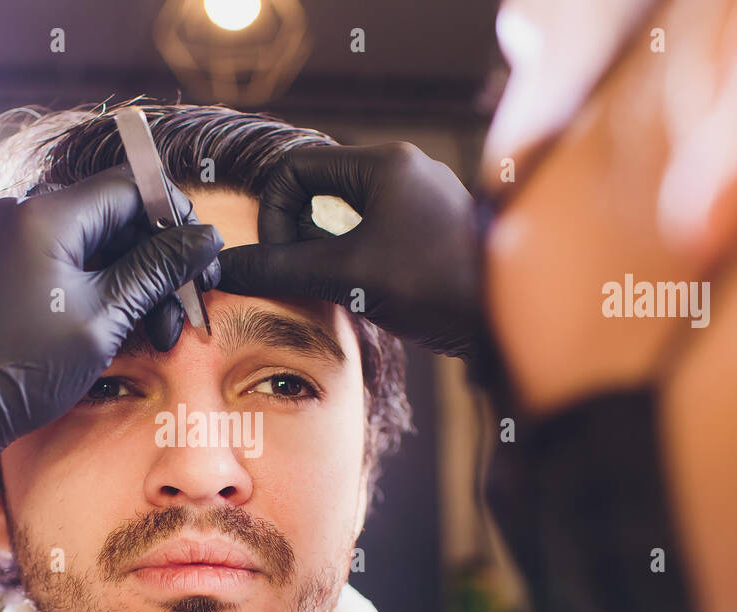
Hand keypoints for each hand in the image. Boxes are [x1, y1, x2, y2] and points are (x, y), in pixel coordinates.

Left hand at [0, 166, 223, 547]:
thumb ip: (158, 269)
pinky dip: (102, 286)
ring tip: (159, 333)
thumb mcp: (106, 317)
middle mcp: (25, 211)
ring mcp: (13, 236)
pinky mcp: (9, 262)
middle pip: (117, 215)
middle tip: (186, 309)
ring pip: (97, 241)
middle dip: (158, 262)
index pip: (133, 187)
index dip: (176, 221)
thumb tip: (205, 236)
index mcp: (47, 214)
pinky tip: (124, 326)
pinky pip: (69, 258)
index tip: (201, 263)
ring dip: (135, 281)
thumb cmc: (23, 368)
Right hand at [216, 142, 481, 357]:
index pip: (294, 169)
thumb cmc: (438, 286)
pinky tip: (364, 295)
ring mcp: (418, 201)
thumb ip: (283, 269)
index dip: (272, 214)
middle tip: (303, 277)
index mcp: (383, 163)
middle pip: (316, 189)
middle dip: (297, 235)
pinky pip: (369, 235)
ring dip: (324, 252)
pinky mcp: (428, 232)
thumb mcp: (349, 276)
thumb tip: (224, 268)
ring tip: (335, 289)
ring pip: (342, 215)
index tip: (282, 258)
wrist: (512, 322)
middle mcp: (402, 170)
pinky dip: (352, 262)